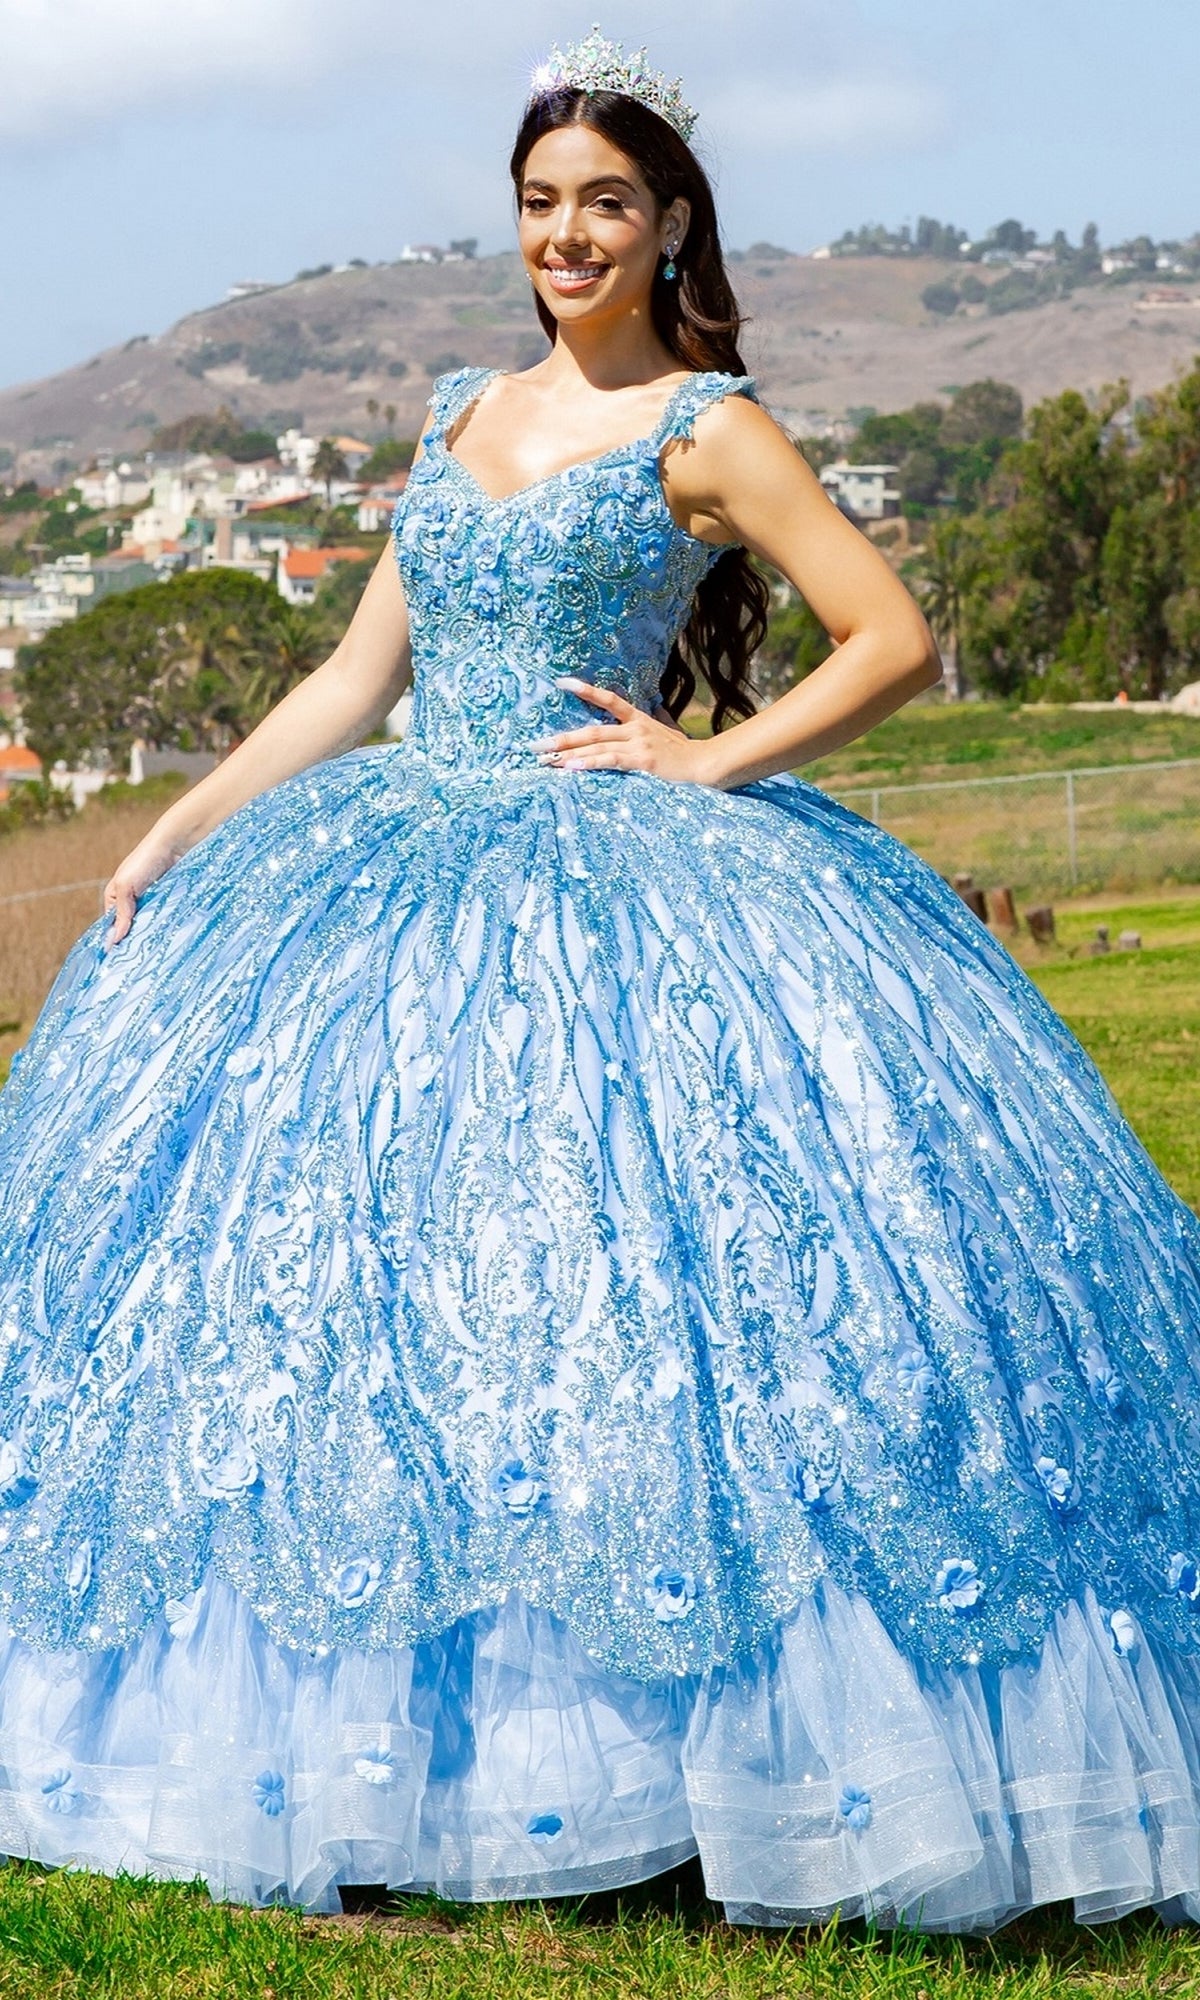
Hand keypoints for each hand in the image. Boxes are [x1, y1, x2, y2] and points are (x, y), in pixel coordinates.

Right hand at [101, 829, 186, 948]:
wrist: (176, 846)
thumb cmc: (145, 860)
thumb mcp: (126, 885)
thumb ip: (121, 912)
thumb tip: (115, 939)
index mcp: (115, 898)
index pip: (111, 926)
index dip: (114, 940)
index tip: (117, 959)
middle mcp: (131, 903)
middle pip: (129, 929)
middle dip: (132, 941)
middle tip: (135, 960)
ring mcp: (150, 904)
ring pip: (146, 927)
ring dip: (148, 936)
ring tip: (150, 955)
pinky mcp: (167, 904)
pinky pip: (162, 921)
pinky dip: (162, 929)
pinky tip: (165, 941)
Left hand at [533, 678, 721, 785]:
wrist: (705, 764)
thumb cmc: (685, 752)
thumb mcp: (669, 732)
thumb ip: (658, 723)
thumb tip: (657, 713)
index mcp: (639, 719)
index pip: (608, 698)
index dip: (585, 689)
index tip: (561, 682)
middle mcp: (636, 728)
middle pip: (592, 730)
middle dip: (562, 739)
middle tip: (535, 745)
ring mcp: (638, 744)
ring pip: (596, 746)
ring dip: (568, 754)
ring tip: (545, 760)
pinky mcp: (642, 761)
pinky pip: (610, 761)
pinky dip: (590, 763)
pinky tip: (572, 767)